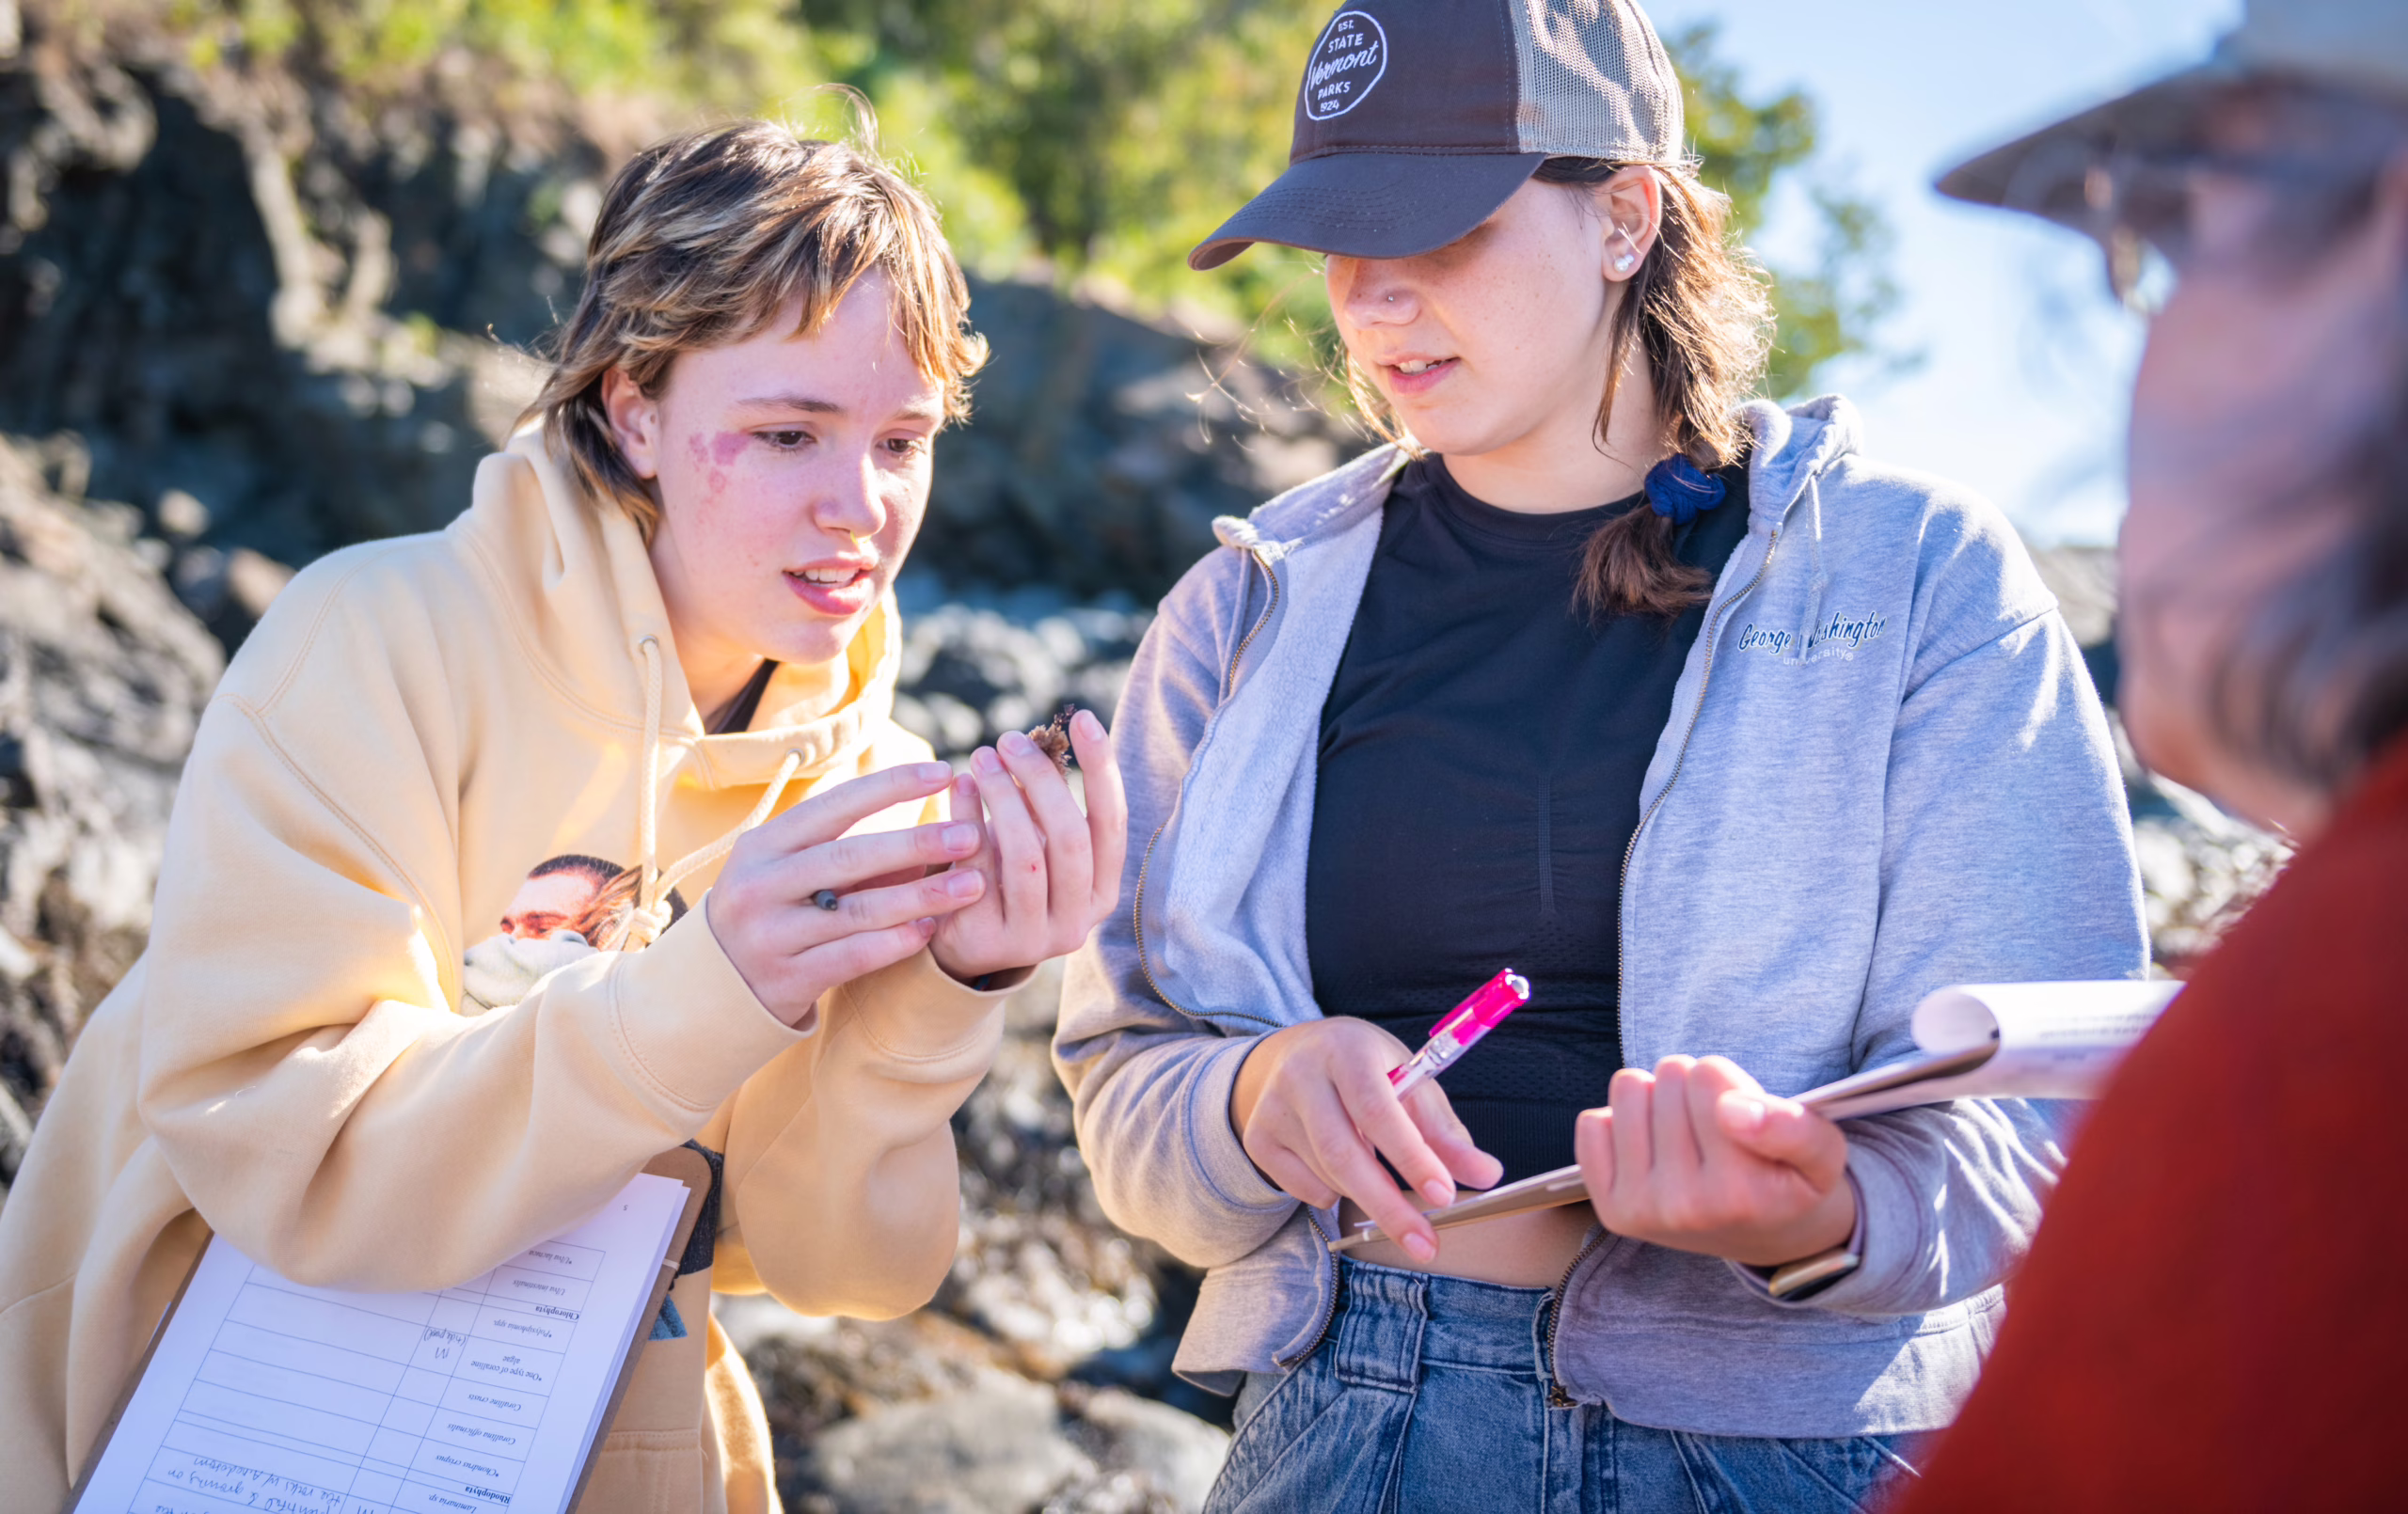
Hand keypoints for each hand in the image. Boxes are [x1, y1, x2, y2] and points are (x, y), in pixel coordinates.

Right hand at [707, 762, 988, 1026]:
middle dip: (915, 843)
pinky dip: (896, 942)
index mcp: (762, 844)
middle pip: (849, 857)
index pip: (834, 805)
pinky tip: (930, 929)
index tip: (942, 773)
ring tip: (971, 885)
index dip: (890, 786)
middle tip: (970, 834)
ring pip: (859, 911)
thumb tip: (929, 820)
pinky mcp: (787, 979)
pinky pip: (853, 957)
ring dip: (922, 896)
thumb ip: (847, 849)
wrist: (716, 986)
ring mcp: (771, 934)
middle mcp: (761, 884)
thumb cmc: (772, 911)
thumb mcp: (789, 869)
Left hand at [930, 710, 1127, 983]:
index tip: (1084, 718)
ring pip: (1025, 855)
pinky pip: (978, 869)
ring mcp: (1034, 938)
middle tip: (1010, 740)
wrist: (963, 944)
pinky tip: (960, 786)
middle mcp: (1078, 921)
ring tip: (982, 758)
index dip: (1102, 768)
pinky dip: (968, 819)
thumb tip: (1039, 742)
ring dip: (1004, 795)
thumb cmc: (1008, 877)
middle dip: (1041, 779)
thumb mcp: (1039, 845)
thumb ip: (1048, 806)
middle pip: (1070, 837)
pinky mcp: (988, 941)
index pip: (1112, 823)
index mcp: (1102, 892)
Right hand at [1231, 1017, 1503, 1261]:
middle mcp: (1302, 1074)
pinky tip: (1343, 1169)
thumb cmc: (1368, 1070)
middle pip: (1343, 1153)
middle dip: (1388, 1207)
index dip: (1410, 1156)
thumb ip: (1446, 1133)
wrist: (1297, 1054)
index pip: (1377, 1110)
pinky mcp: (1259, 1137)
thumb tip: (1486, 1175)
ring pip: (1326, 1176)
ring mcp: (1272, 1107)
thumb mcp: (1411, 1085)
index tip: (1444, 1195)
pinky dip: (1334, 1193)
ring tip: (1384, 1182)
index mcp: (1348, 1050)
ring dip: (1366, 1194)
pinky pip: (1303, 1189)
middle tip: (1425, 1244)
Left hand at [1574, 1055, 1854, 1267]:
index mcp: (1741, 1191)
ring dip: (1659, 1099)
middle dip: (1696, 1088)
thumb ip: (1794, 1127)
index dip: (1730, 1081)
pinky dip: (1621, 1124)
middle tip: (1717, 1128)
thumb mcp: (1823, 1154)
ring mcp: (1643, 1210)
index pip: (1709, 1074)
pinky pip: (1591, 1124)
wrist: (1768, 1241)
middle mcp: (1687, 1207)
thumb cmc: (1792, 1182)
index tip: (1746, 1112)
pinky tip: (1653, 1149)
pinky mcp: (1611, 1209)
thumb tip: (1732, 1108)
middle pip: (1671, 1075)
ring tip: (1687, 1133)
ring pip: (1630, 1088)